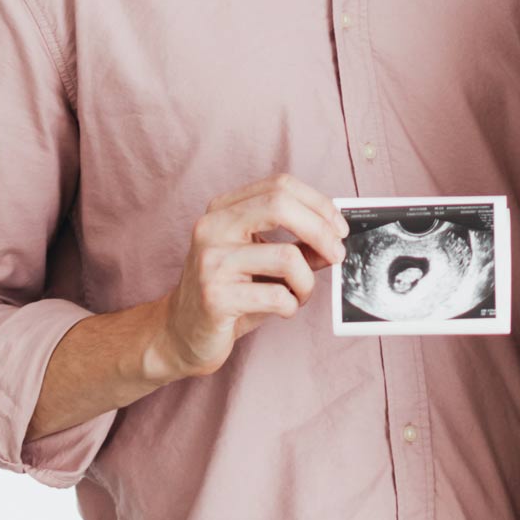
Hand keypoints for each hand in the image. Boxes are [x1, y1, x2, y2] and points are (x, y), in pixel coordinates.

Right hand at [154, 174, 346, 380]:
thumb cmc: (229, 295)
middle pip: (280, 204)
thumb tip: (336, 239)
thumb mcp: (264, 263)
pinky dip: (291, 306)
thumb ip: (299, 247)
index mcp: (223, 210)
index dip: (318, 203)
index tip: (339, 228)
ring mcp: (210, 261)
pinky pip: (276, 296)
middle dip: (320, 230)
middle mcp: (211, 228)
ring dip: (306, 283)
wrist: (181, 334)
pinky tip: (281, 310)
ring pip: (286, 257)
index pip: (279, 185)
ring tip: (298, 295)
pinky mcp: (214, 297)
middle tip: (337, 255)